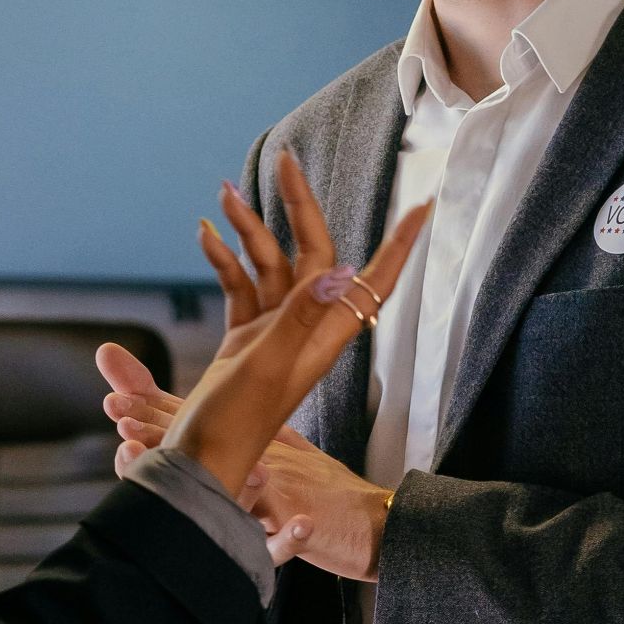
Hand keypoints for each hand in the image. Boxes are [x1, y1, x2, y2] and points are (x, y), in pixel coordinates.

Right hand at [100, 149, 429, 571]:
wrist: (200, 462)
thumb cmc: (236, 423)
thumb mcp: (268, 366)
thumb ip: (298, 318)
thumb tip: (339, 272)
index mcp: (324, 335)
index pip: (373, 280)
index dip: (400, 244)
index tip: (423, 206)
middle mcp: (306, 328)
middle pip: (312, 253)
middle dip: (297, 206)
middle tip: (284, 161)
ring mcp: (273, 331)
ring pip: (269, 264)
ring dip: (248, 229)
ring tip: (225, 194)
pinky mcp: (244, 338)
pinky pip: (240, 285)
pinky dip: (225, 259)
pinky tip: (206, 235)